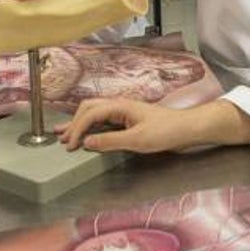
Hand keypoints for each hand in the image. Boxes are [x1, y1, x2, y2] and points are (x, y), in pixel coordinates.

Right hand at [58, 97, 249, 153]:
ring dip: (79, 123)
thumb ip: (111, 141)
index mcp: (119, 106)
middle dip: (73, 123)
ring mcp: (122, 111)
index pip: (89, 114)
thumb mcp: (137, 141)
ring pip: (93, 112)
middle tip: (62, 140)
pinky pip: (102, 119)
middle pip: (87, 109)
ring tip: (64, 134)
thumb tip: (87, 143)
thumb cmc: (165, 132)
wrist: (187, 128)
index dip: (77, 129)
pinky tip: (85, 133)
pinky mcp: (127, 119)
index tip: (70, 145)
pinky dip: (90, 126)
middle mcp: (118, 105)